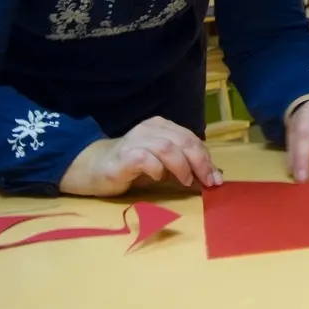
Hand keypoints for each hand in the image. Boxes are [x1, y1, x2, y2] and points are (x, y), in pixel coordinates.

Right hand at [59, 117, 222, 196]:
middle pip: (183, 140)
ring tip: (186, 181)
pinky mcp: (123, 156)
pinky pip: (146, 159)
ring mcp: (136, 140)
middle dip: (200, 162)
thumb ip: (183, 164)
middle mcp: (150, 129)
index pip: (191, 138)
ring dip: (182, 166)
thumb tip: (211, 176)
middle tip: (208, 182)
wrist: (93, 167)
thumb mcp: (162, 162)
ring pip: (167, 147)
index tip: (216, 179)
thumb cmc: (132, 166)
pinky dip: (157, 169)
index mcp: (162, 126)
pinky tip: (159, 178)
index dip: (206, 158)